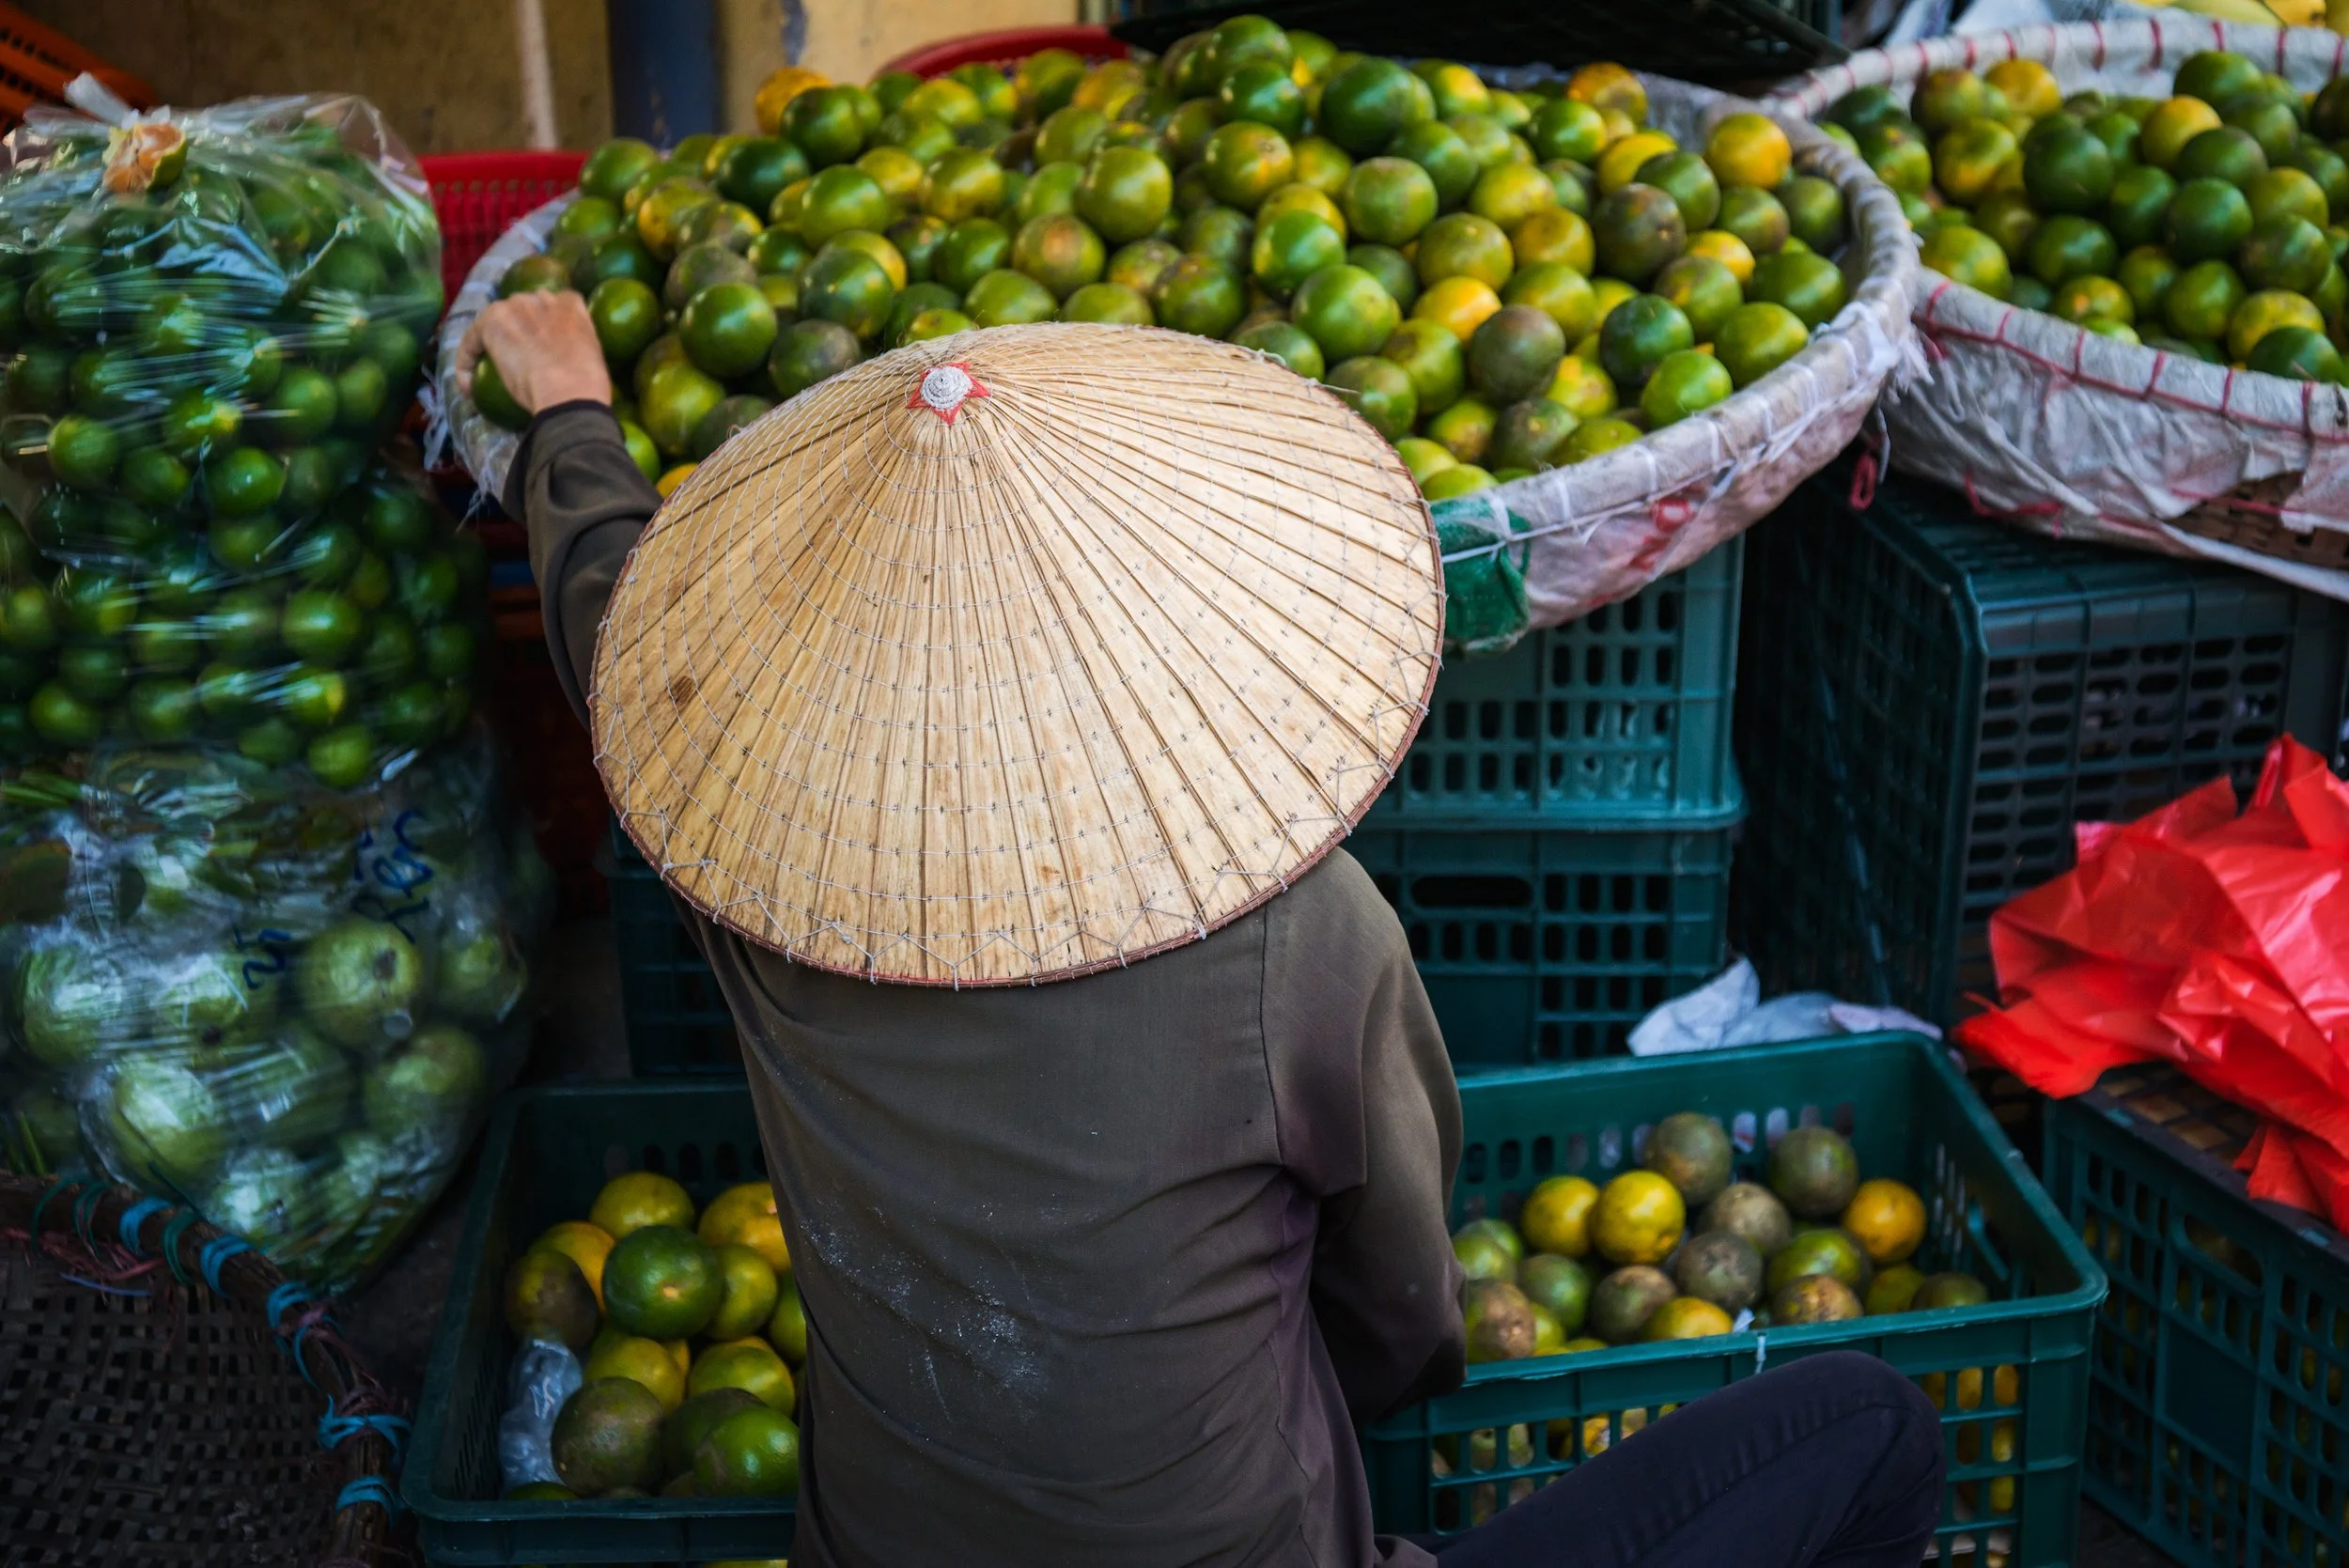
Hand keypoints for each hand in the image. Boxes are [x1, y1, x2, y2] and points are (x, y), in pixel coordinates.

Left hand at [455, 289, 610, 413]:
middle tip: (517, 359)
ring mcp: (515, 308)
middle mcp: (541, 297)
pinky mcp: (490, 324)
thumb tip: (566, 354)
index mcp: (571, 304)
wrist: (569, 392)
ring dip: (490, 343)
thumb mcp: (592, 355)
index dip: (544, 325)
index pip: (553, 305)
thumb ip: (577, 343)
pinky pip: (471, 341)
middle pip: (521, 308)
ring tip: (488, 371)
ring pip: (494, 321)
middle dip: (517, 328)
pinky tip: (468, 384)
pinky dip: (467, 361)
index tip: (542, 347)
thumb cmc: (586, 384)